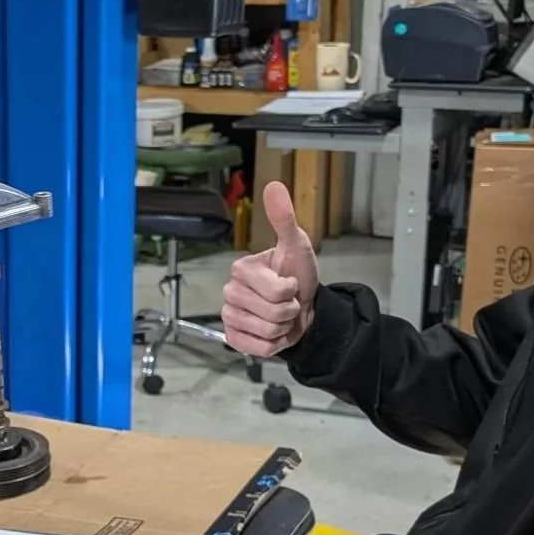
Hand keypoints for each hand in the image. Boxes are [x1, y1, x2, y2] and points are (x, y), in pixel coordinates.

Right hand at [222, 181, 318, 356]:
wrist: (304, 307)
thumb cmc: (298, 274)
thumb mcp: (297, 245)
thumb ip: (285, 219)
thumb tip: (274, 185)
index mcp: (241, 269)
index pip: (276, 290)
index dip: (292, 289)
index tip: (290, 281)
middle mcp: (230, 292)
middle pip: (272, 313)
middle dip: (290, 309)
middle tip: (288, 300)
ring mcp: (229, 317)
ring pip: (267, 332)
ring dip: (284, 327)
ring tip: (282, 315)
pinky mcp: (234, 339)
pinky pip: (259, 349)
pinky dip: (274, 344)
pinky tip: (273, 332)